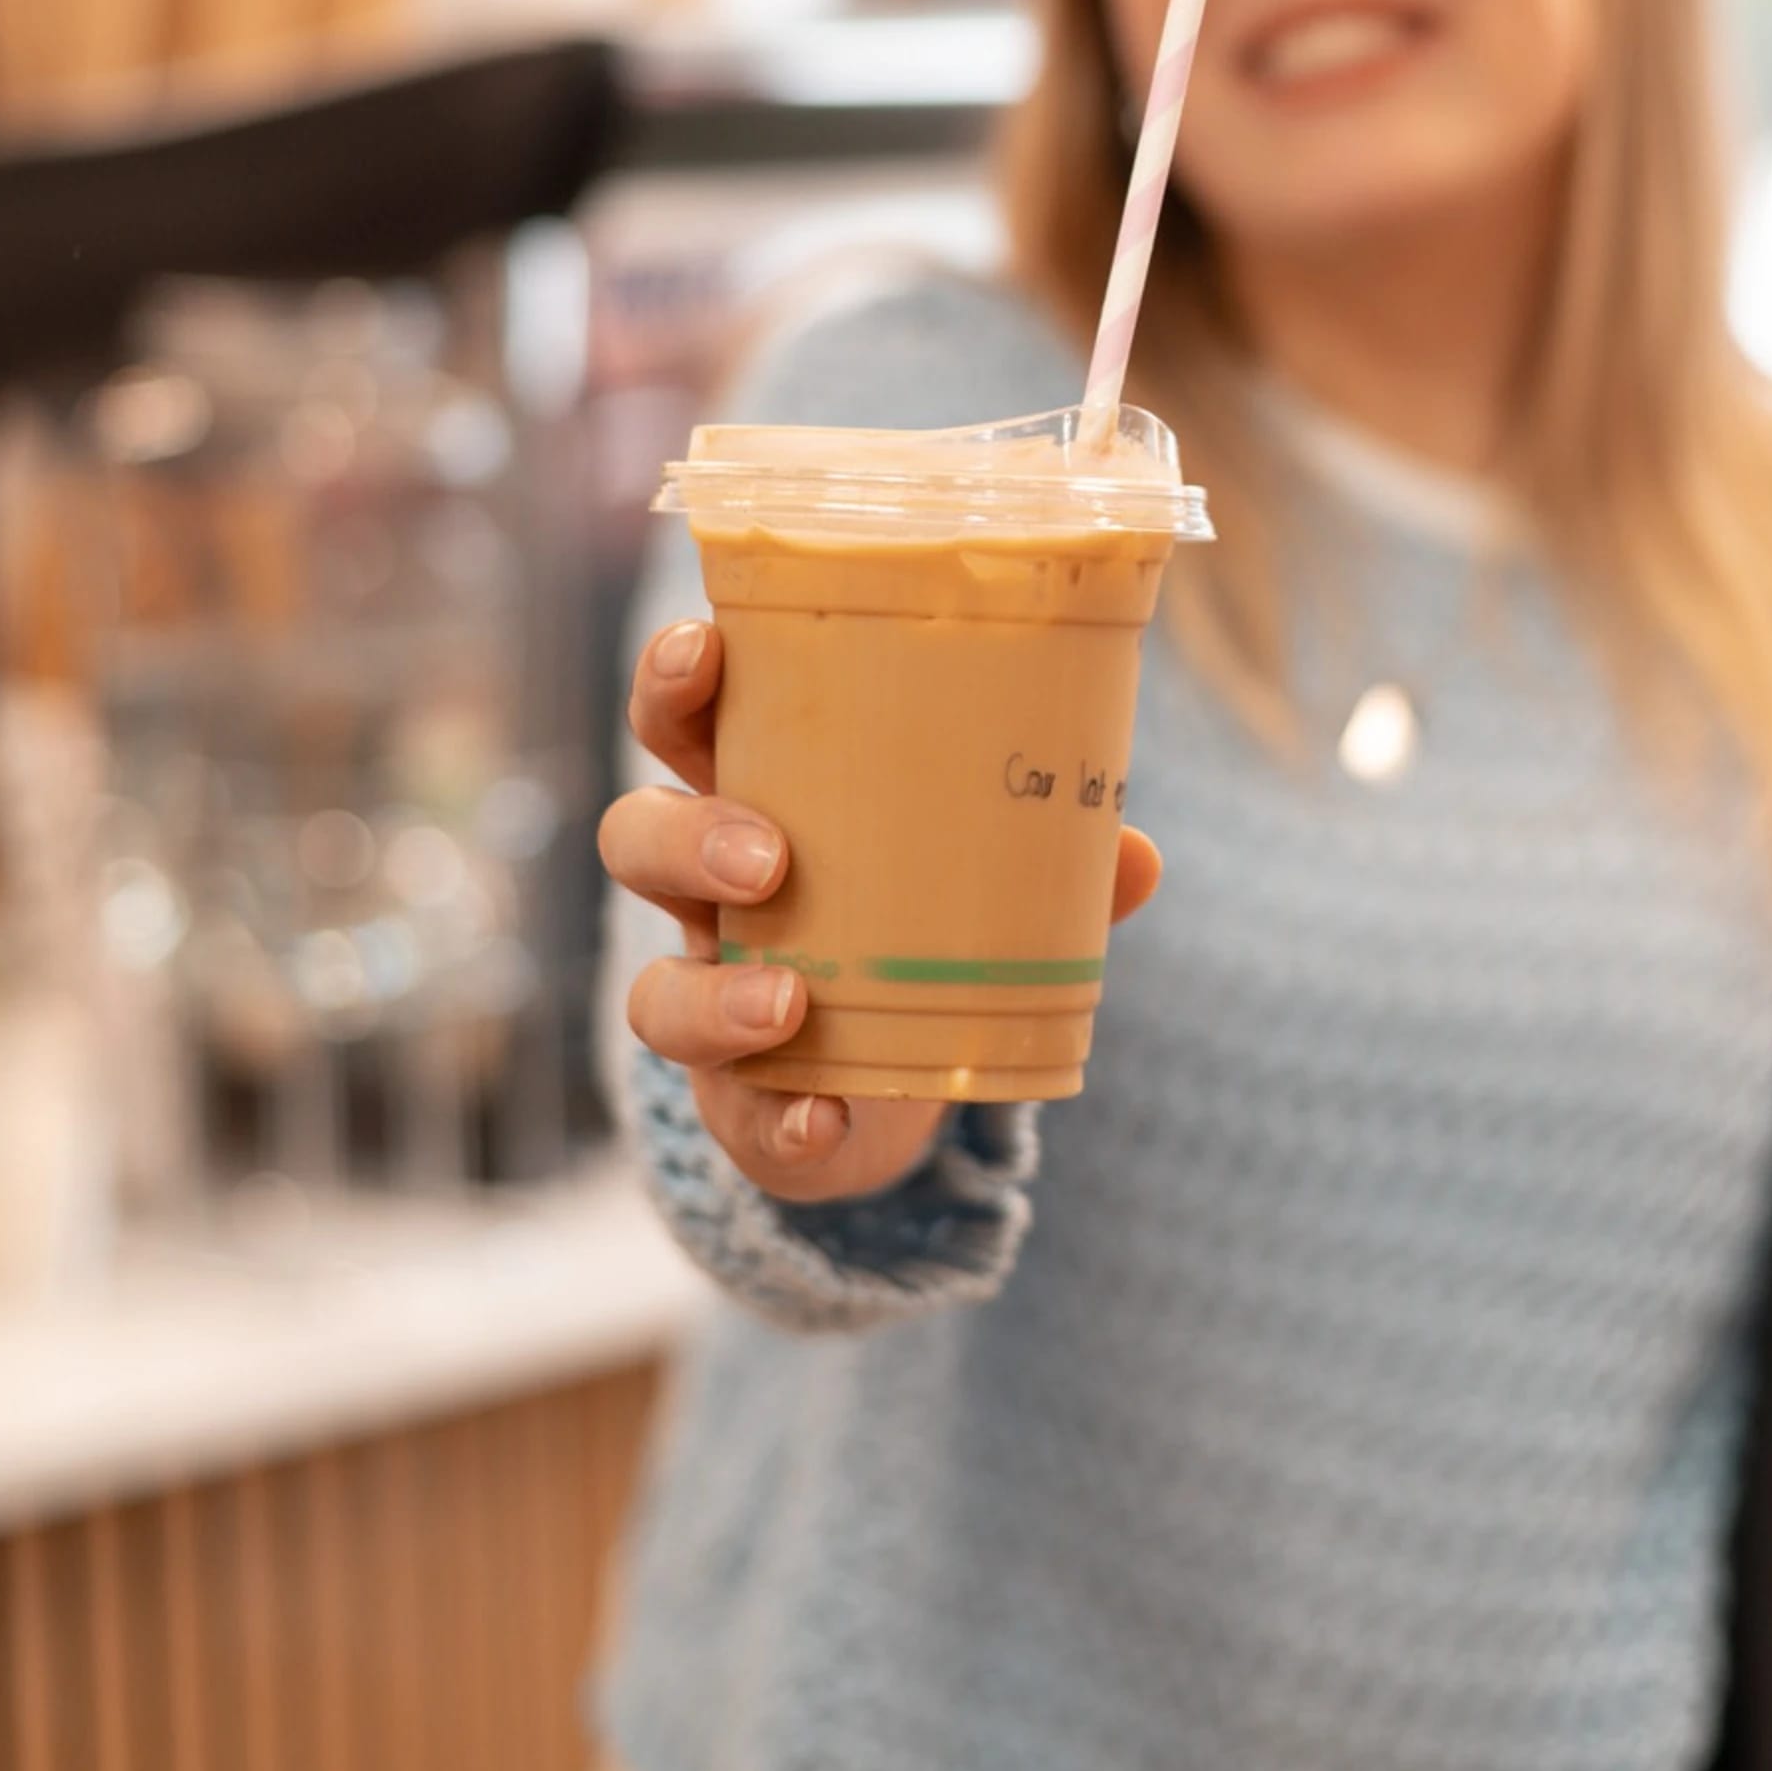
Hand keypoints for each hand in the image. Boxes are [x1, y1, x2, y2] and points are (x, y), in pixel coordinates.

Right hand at [600, 616, 1161, 1203]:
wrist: (895, 1085)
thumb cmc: (917, 928)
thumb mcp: (982, 883)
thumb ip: (1051, 867)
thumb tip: (1136, 855)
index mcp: (761, 805)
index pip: (685, 725)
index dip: (675, 683)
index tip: (705, 647)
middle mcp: (709, 899)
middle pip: (636, 839)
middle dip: (685, 837)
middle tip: (769, 857)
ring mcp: (713, 1003)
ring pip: (652, 995)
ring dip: (716, 998)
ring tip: (790, 1004)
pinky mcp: (739, 1106)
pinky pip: (739, 1116)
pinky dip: (784, 1123)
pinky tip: (826, 1122)